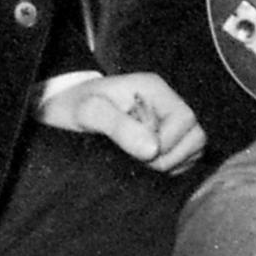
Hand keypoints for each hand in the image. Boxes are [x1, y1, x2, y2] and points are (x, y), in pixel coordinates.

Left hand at [35, 72, 206, 174]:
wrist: (59, 108)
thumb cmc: (71, 106)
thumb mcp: (89, 113)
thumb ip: (120, 128)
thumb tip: (153, 150)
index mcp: (154, 89)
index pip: (186, 120)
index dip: (168, 143)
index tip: (139, 154)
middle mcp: (165, 102)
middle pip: (196, 134)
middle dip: (171, 156)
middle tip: (139, 161)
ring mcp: (165, 119)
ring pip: (192, 147)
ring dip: (171, 163)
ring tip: (139, 162)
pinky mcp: (161, 136)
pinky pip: (182, 156)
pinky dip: (169, 166)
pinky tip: (143, 165)